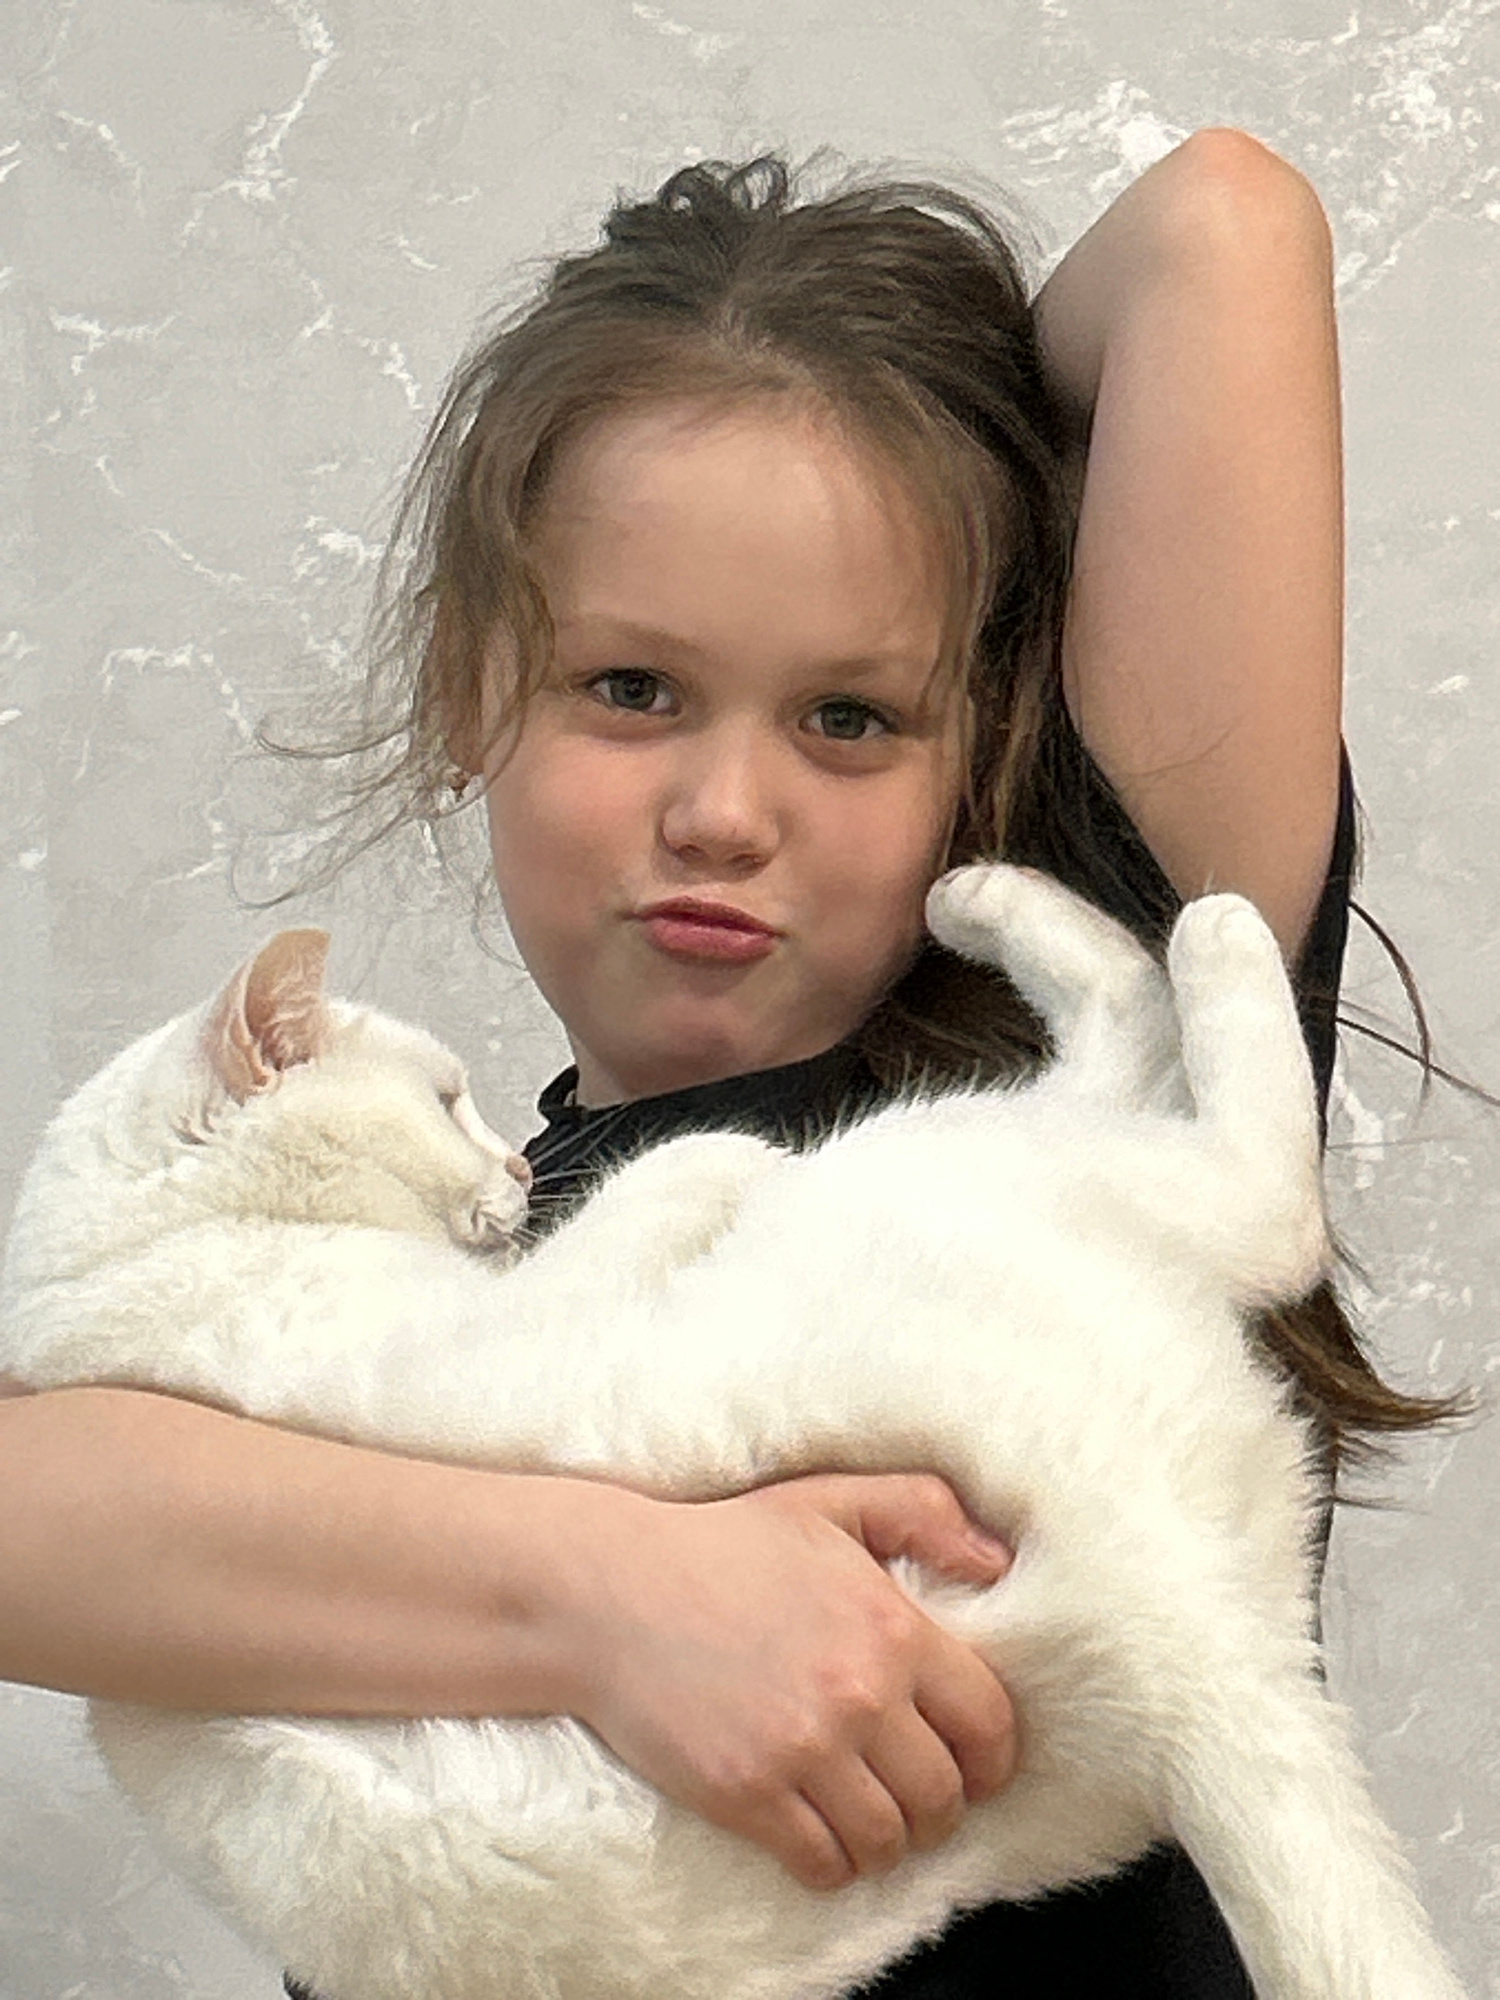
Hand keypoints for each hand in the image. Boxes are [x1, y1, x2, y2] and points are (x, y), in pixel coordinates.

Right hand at [560, 1470, 1015, 1890]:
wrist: (611, 1592)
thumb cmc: (723, 1546)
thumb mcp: (828, 1502)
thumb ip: (921, 1513)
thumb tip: (998, 1560)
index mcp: (891, 1625)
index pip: (988, 1721)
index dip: (993, 1757)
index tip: (976, 1768)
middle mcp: (859, 1694)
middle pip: (943, 1794)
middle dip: (941, 1808)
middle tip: (917, 1801)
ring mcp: (803, 1750)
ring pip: (888, 1839)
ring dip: (887, 1842)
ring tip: (869, 1823)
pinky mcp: (749, 1794)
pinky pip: (823, 1863)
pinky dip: (832, 1865)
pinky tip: (820, 1841)